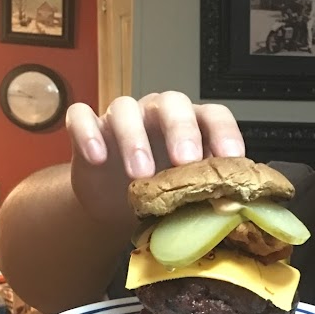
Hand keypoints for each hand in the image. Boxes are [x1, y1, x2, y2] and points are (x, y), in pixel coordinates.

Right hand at [65, 92, 244, 226]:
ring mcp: (121, 119)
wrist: (113, 206)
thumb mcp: (184, 197)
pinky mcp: (88, 129)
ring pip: (125, 109)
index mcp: (192, 125)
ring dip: (134, 138)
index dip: (224, 131)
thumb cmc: (158, 195)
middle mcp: (158, 114)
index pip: (213, 115)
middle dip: (180, 130)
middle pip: (172, 104)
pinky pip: (81, 117)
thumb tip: (233, 210)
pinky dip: (88, 133)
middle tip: (184, 161)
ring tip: (139, 175)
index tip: (230, 157)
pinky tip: (96, 157)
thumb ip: (205, 193)